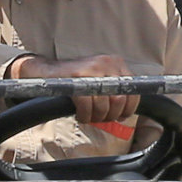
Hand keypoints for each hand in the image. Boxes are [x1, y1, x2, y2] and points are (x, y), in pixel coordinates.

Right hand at [13, 53, 136, 126]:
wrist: (48, 71)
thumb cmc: (77, 80)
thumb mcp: (100, 78)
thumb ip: (115, 89)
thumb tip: (126, 111)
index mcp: (116, 63)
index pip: (132, 90)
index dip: (128, 109)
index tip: (120, 117)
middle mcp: (106, 63)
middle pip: (118, 100)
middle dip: (111, 115)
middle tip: (102, 118)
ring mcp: (91, 69)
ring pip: (103, 104)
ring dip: (96, 117)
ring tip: (89, 117)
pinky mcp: (77, 77)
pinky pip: (87, 105)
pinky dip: (85, 116)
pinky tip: (80, 116)